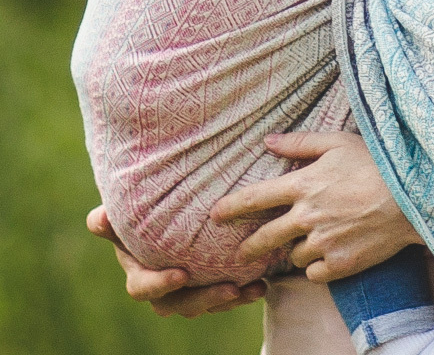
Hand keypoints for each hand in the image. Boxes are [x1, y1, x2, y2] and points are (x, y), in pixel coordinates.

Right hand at [86, 206, 265, 316]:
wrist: (182, 202)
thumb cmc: (149, 202)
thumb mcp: (133, 206)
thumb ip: (115, 215)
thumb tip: (98, 218)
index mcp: (138, 266)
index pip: (141, 287)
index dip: (158, 285)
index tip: (182, 274)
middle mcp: (161, 283)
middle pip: (176, 304)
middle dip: (203, 299)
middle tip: (229, 288)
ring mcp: (186, 287)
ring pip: (204, 304)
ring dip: (227, 299)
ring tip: (252, 288)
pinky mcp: (209, 283)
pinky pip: (224, 296)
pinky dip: (243, 292)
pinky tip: (260, 285)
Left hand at [211, 131, 420, 281]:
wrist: (413, 198)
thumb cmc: (376, 162)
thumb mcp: (338, 142)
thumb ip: (300, 142)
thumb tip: (268, 141)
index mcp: (303, 185)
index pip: (254, 198)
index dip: (230, 207)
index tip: (214, 215)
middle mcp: (306, 217)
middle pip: (264, 238)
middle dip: (248, 248)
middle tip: (241, 253)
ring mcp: (322, 243)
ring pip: (292, 255)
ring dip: (295, 249)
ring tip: (311, 239)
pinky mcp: (339, 264)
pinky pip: (314, 272)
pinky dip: (316, 265)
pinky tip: (328, 253)